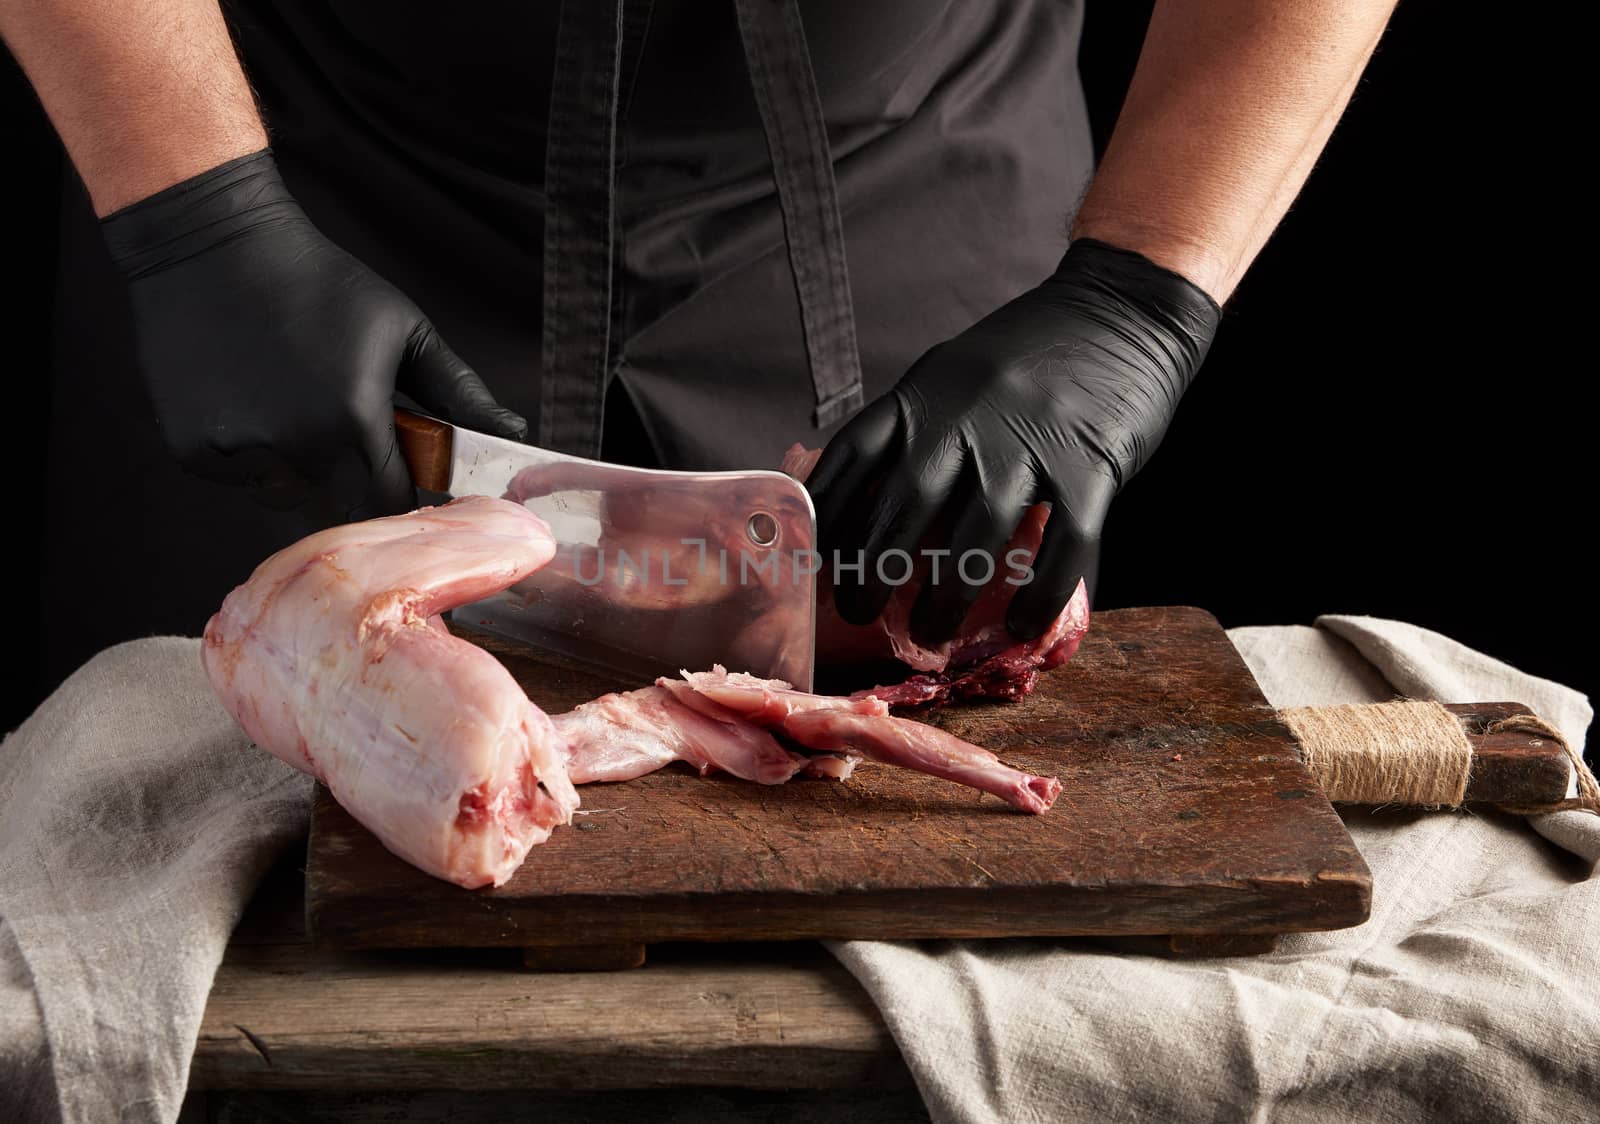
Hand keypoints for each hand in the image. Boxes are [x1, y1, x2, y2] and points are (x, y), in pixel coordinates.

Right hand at [100, 149, 526, 519]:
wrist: (213, 244)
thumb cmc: (320, 282)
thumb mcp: (404, 331)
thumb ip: (460, 393)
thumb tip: (514, 435)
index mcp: (353, 419)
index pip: (392, 500)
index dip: (399, 486)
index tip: (397, 463)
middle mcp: (296, 446)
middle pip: (341, 506)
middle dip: (352, 479)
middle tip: (343, 428)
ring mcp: (239, 451)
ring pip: (287, 495)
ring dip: (299, 471)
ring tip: (292, 404)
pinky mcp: (193, 451)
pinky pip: (239, 477)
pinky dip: (249, 455)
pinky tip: (249, 400)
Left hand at [808, 239, 1220, 643]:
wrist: (1122, 309)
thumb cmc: (1031, 354)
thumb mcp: (954, 373)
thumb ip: (918, 427)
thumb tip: (871, 504)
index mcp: (925, 392)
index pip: (854, 458)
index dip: (827, 516)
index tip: (812, 562)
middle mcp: (967, 414)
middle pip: (906, 507)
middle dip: (873, 572)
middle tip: (859, 615)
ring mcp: (1030, 439)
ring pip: (977, 536)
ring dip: (948, 597)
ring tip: (931, 636)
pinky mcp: (1091, 464)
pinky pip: (1062, 545)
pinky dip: (1037, 596)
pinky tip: (1019, 628)